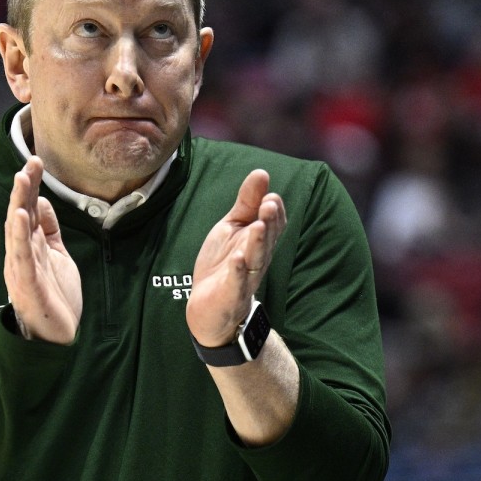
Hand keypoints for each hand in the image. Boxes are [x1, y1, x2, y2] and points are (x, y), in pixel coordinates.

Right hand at [4, 156, 82, 343]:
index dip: (31, 186)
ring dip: (20, 203)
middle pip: (20, 214)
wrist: (57, 338)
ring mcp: (22, 268)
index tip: (36, 160)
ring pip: (18, 231)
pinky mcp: (28, 284)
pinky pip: (23, 257)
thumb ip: (49, 231)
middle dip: (25, 187)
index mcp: (29, 247)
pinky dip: (20, 236)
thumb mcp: (56, 256)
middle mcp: (21, 254)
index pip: (28, 210)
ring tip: (22, 178)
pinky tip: (21, 216)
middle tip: (31, 160)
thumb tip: (42, 202)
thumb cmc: (56, 297)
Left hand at [186, 169, 285, 346]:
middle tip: (269, 203)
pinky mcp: (231, 294)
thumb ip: (247, 202)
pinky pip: (237, 282)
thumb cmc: (224, 264)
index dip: (272, 210)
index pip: (272, 223)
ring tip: (257, 226)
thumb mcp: (233, 227)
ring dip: (257, 242)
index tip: (269, 194)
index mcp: (258, 241)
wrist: (208, 308)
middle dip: (268, 221)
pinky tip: (238, 259)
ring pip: (255, 259)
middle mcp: (256, 258)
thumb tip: (262, 173)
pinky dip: (238, 271)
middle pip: (266, 238)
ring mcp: (245, 277)